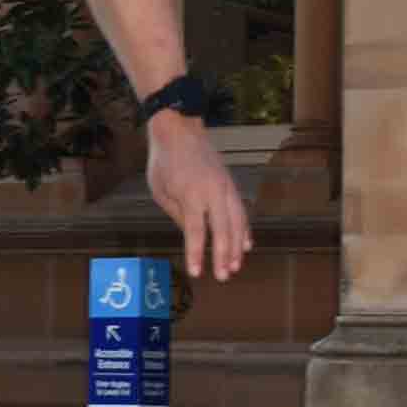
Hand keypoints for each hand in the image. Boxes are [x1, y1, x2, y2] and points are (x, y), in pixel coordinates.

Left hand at [146, 117, 250, 281]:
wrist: (179, 129)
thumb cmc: (164, 161)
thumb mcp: (160, 190)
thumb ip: (178, 215)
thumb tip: (194, 237)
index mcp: (191, 194)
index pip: (196, 232)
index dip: (197, 254)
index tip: (197, 273)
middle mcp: (213, 191)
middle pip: (222, 230)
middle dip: (223, 256)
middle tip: (223, 277)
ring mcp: (225, 186)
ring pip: (237, 222)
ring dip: (237, 247)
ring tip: (235, 267)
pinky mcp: (230, 184)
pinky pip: (241, 211)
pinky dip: (245, 229)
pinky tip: (246, 246)